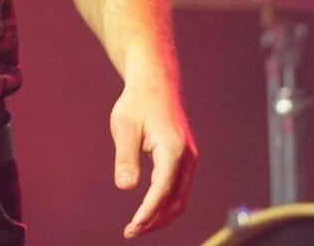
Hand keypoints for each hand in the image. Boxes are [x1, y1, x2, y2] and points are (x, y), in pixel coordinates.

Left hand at [110, 84, 195, 236]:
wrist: (155, 83)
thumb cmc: (137, 103)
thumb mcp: (124, 127)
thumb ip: (126, 158)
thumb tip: (125, 188)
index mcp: (173, 150)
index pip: (162, 191)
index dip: (148, 212)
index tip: (132, 227)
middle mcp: (187, 157)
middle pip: (176, 201)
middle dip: (155, 220)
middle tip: (131, 231)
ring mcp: (189, 159)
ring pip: (180, 198)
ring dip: (161, 215)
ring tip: (137, 226)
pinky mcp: (185, 159)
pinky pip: (179, 189)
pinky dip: (165, 203)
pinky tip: (148, 209)